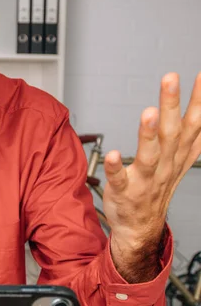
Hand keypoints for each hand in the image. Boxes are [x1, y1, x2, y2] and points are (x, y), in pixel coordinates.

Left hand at [102, 72, 200, 283]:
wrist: (140, 227)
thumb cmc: (157, 188)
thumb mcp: (180, 161)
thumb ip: (192, 136)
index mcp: (177, 155)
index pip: (192, 125)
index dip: (199, 101)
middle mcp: (165, 165)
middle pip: (171, 133)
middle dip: (171, 105)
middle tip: (170, 78)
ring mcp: (145, 179)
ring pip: (149, 155)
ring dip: (148, 134)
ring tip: (149, 112)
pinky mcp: (124, 192)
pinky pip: (120, 180)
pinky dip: (116, 168)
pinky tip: (113, 155)